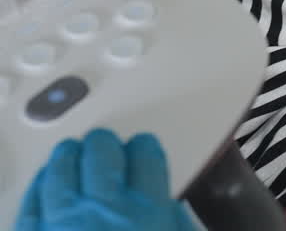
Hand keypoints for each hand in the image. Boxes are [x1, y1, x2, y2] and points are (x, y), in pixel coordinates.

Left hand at [15, 129, 195, 230]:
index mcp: (147, 211)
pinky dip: (38, 187)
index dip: (144, 146)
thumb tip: (172, 209)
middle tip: (105, 141)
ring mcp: (63, 223)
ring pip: (60, 171)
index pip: (146, 156)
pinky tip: (44, 180)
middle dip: (105, 143)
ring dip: (68, 156)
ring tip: (72, 150)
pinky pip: (29, 204)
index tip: (142, 146)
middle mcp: (103, 210)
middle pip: (101, 153)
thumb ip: (177, 223)